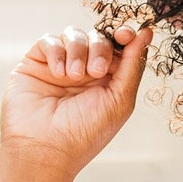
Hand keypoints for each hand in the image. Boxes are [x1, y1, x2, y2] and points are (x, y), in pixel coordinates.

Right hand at [0, 22, 153, 178]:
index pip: (120, 48)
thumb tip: (146, 33)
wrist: (45, 148)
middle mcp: (86, 71)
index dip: (125, 36)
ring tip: (73, 76)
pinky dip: (57, 52)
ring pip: (75, 34)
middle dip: (101, 48)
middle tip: (96, 72)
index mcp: (110, 81)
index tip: (126, 33)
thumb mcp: (120, 100)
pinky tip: (58, 73)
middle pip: (99, 37)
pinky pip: (50, 41)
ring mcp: (61, 65)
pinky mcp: (37, 63)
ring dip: (78, 51)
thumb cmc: (85, 132)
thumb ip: (133, 65)